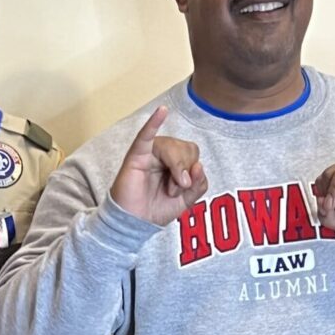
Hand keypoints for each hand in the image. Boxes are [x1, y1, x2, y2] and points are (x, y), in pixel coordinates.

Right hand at [109, 106, 206, 226]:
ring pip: (172, 146)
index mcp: (174, 162)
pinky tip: (162, 111)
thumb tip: (199, 165)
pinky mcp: (136, 156)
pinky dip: (153, 122)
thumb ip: (198, 184)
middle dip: (185, 170)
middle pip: (185, 147)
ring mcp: (149, 153)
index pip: (192, 152)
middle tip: (174, 190)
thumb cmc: (156, 209)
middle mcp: (162, 154)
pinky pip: (145, 135)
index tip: (185, 189)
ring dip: (176, 168)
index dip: (194, 171)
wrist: (135, 223)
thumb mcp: (187, 200)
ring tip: (169, 188)